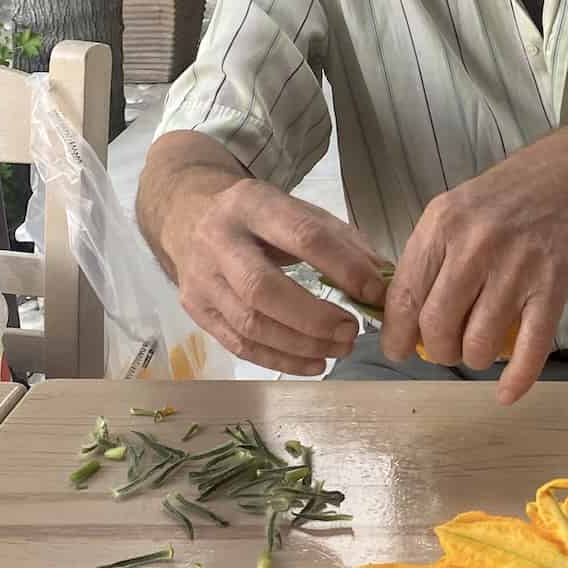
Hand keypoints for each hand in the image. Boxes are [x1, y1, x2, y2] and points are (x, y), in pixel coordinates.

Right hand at [163, 176, 388, 375]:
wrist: (186, 214)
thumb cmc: (256, 217)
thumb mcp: (296, 210)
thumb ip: (341, 240)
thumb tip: (382, 280)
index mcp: (253, 204)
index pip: (301, 236)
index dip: (342, 267)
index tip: (374, 292)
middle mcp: (219, 241)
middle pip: (262, 288)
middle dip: (313, 318)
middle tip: (351, 332)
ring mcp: (201, 278)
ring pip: (249, 323)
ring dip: (301, 345)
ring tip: (340, 348)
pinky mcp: (195, 309)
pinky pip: (239, 345)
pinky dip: (281, 361)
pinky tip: (314, 364)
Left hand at [381, 144, 567, 403]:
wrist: (565, 180)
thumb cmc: (499, 201)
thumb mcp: (449, 212)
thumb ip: (426, 260)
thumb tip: (403, 322)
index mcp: (442, 226)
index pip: (406, 296)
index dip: (397, 335)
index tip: (399, 350)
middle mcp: (476, 247)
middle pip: (438, 326)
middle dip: (437, 350)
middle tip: (445, 348)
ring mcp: (517, 269)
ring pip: (478, 343)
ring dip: (472, 359)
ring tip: (476, 350)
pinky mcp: (552, 288)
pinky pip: (530, 348)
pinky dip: (516, 380)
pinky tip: (506, 393)